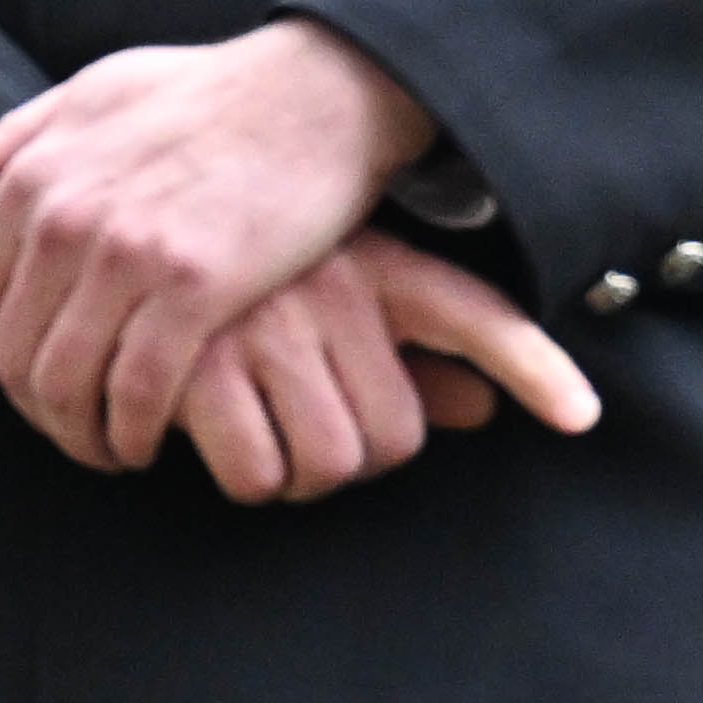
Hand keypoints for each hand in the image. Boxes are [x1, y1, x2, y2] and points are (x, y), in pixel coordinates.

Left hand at [0, 19, 440, 471]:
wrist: (319, 90)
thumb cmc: (211, 91)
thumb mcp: (97, 90)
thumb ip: (16, 139)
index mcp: (35, 178)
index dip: (6, 351)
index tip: (44, 371)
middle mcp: (66, 219)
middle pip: (14, 357)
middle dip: (38, 412)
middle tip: (78, 430)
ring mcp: (127, 256)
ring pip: (65, 386)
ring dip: (80, 437)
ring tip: (111, 448)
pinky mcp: (194, 289)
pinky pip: (138, 393)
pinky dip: (134, 434)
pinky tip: (150, 443)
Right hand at [167, 238, 601, 503]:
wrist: (121, 226)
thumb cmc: (242, 272)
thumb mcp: (340, 292)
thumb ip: (416, 353)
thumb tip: (480, 411)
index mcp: (377, 267)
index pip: (478, 317)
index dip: (535, 370)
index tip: (580, 414)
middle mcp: (332, 293)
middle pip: (390, 441)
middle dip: (350, 460)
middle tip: (305, 428)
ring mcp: (265, 330)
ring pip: (323, 467)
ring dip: (290, 475)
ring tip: (255, 430)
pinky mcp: (194, 370)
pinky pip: (251, 474)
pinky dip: (236, 476)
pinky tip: (208, 436)